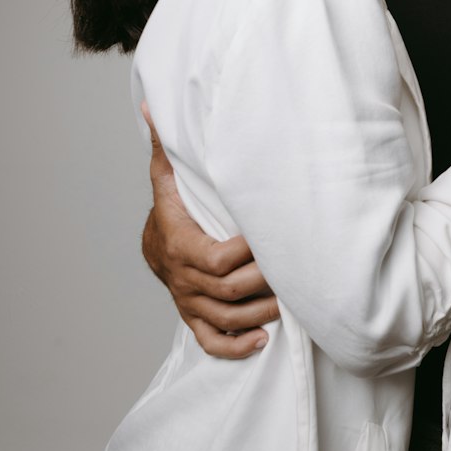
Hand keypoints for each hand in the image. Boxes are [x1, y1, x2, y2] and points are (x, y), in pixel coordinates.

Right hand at [141, 103, 279, 358]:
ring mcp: (189, 301)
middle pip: (230, 290)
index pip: (216, 259)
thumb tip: (153, 104)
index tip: (273, 239)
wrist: (154, 244)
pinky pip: (212, 342)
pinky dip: (238, 346)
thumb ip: (168, 144)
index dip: (248, 254)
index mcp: (180, 243)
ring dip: (263, 311)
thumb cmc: (173, 206)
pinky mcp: (196, 318)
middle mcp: (184, 277)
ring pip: (228, 318)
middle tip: (297, 269)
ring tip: (292, 299)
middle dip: (267, 281)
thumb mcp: (169, 174)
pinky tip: (264, 339)